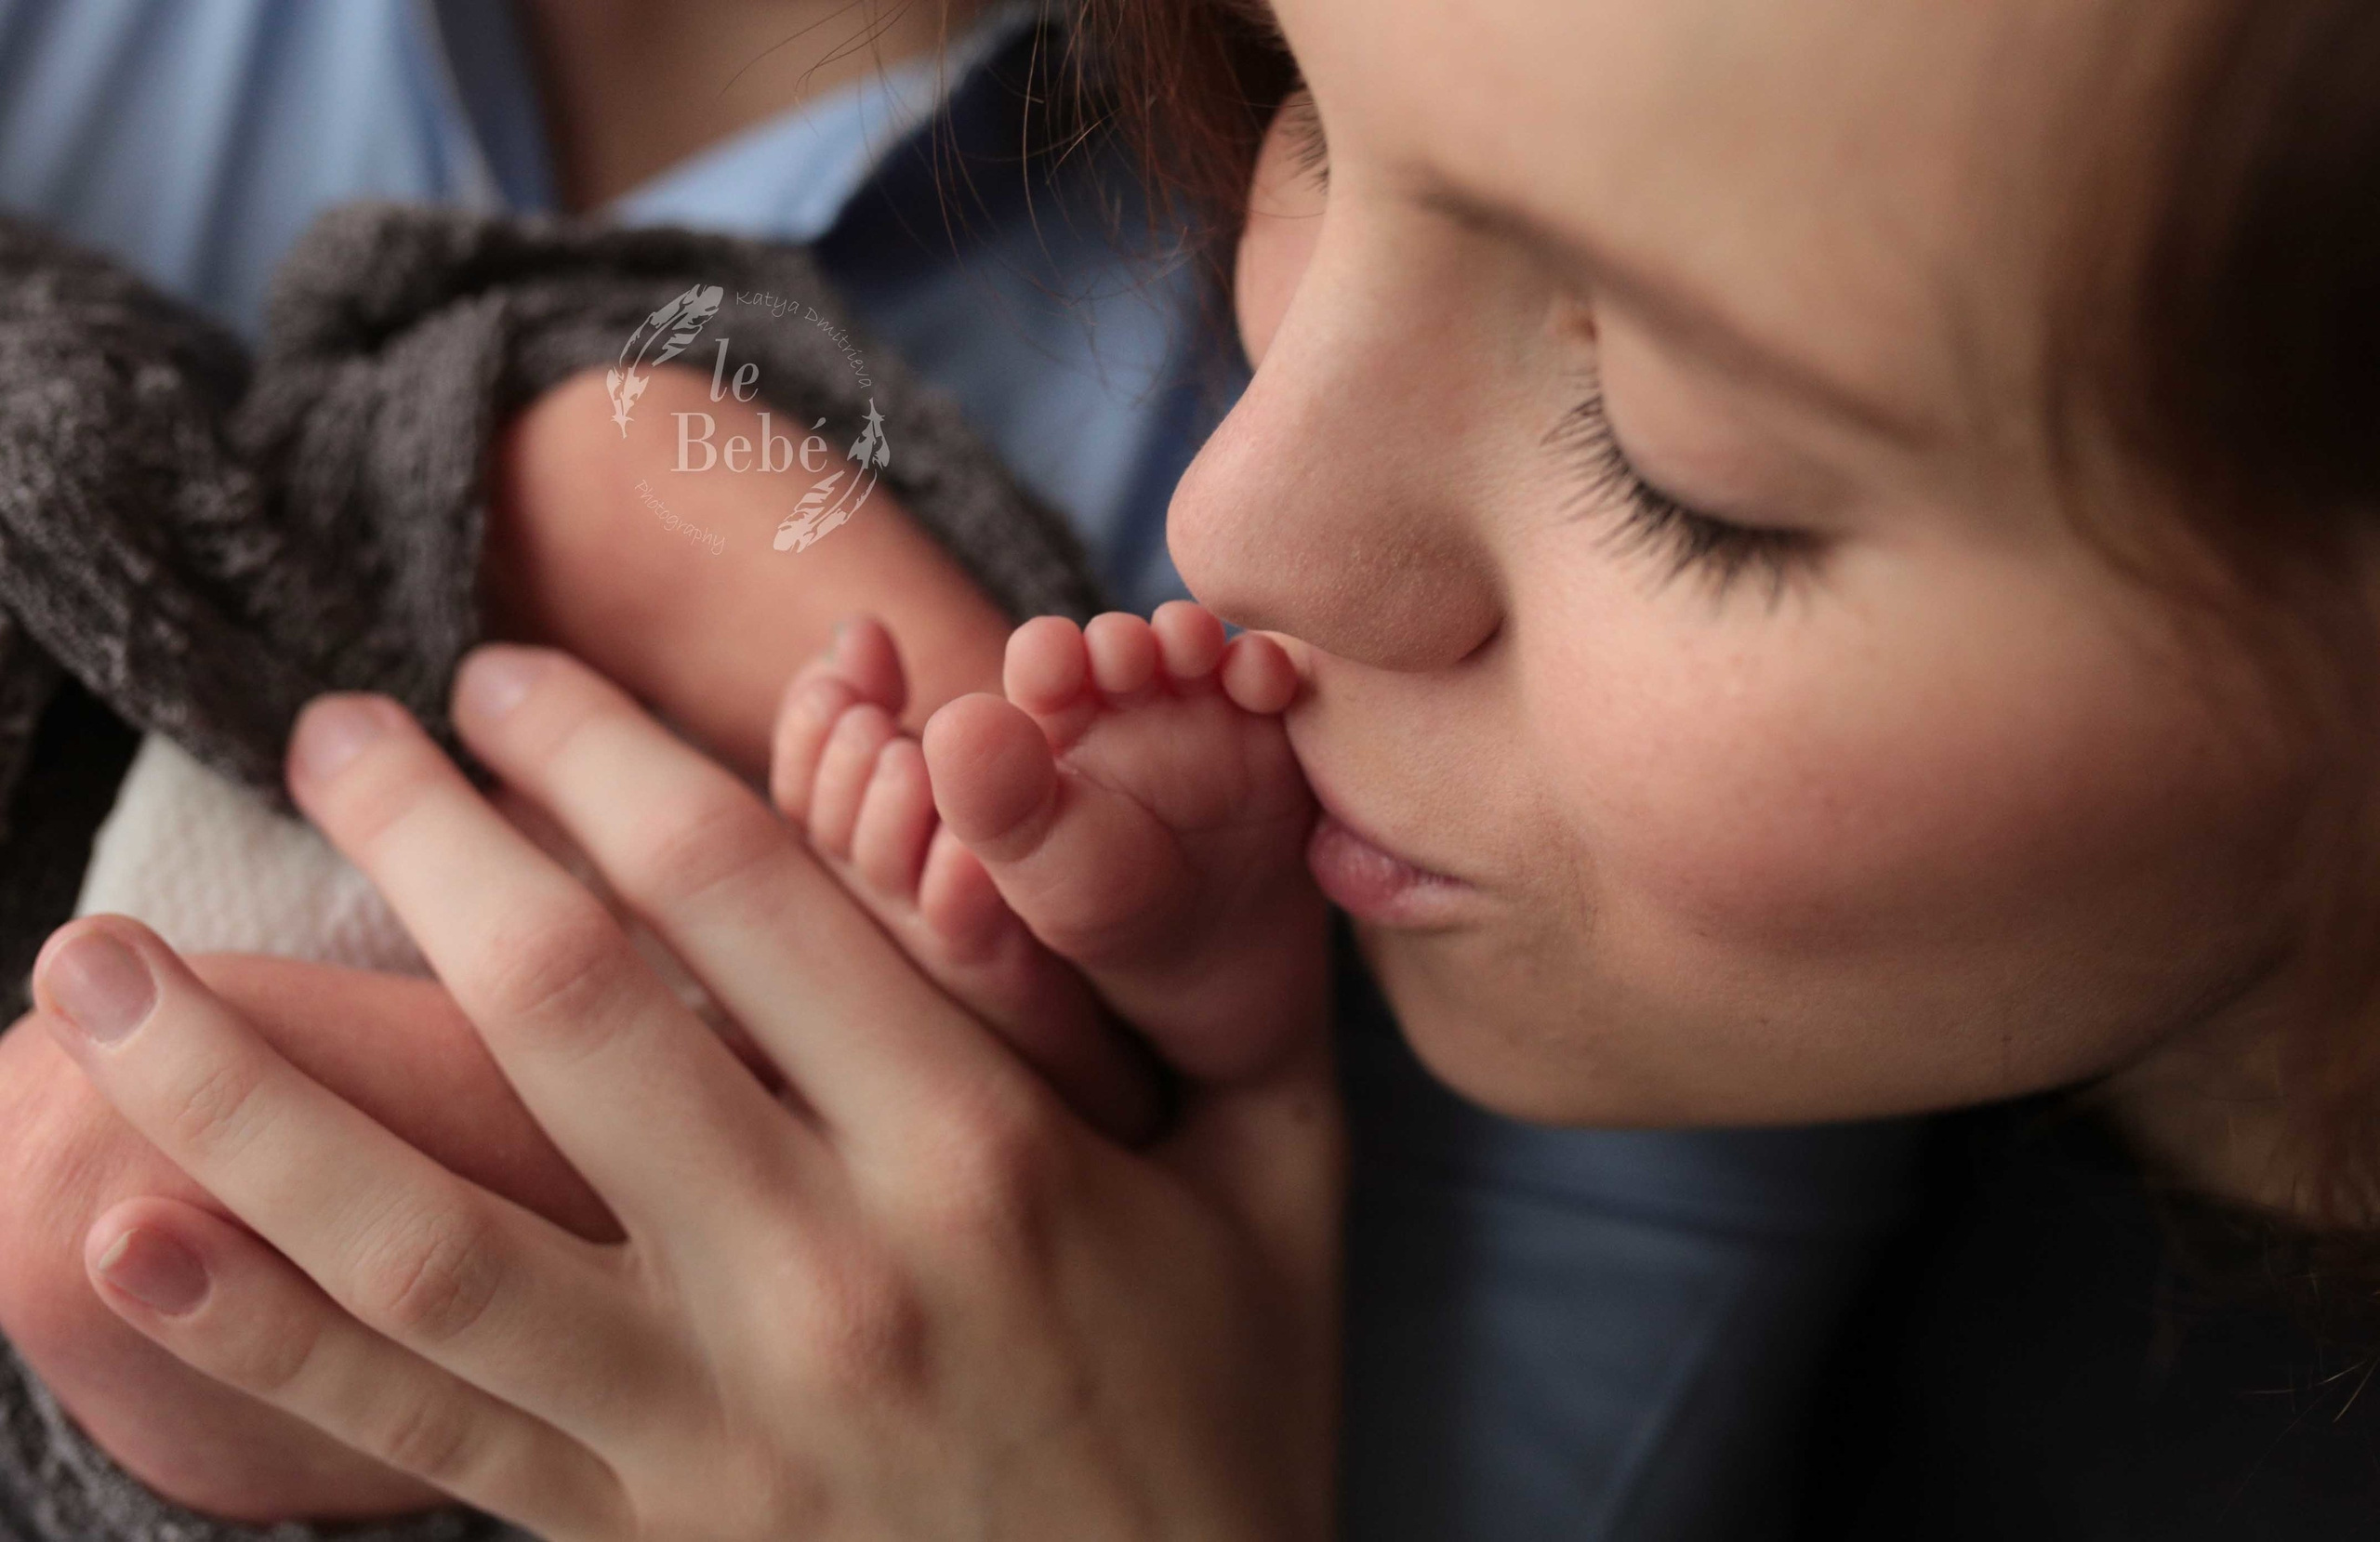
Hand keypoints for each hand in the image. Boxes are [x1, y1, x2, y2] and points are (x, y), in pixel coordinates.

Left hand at [29, 646, 1343, 1539]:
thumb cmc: (1233, 1416)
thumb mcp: (1284, 1185)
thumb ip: (1232, 987)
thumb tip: (1155, 792)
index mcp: (987, 1152)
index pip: (750, 892)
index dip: (605, 753)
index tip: (506, 676)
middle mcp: (827, 1272)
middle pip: (568, 1009)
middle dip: (424, 839)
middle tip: (331, 733)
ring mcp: (711, 1420)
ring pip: (425, 1233)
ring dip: (243, 1087)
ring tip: (96, 971)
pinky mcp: (643, 1530)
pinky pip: (418, 1429)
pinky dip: (258, 1336)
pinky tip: (126, 1231)